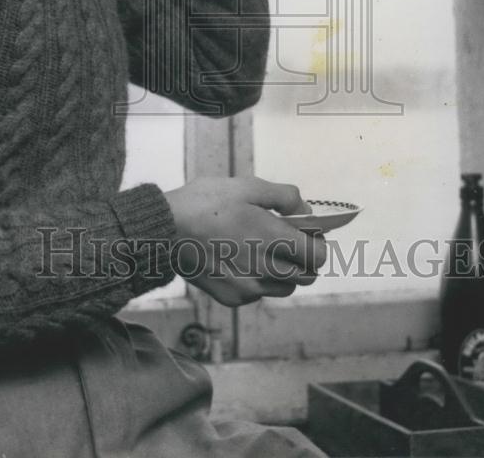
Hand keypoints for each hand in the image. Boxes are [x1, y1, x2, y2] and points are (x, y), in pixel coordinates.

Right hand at [163, 177, 325, 307]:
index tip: (307, 233)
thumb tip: (305, 211)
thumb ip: (284, 197)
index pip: (319, 256)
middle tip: (287, 241)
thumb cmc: (205, 203)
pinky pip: (258, 294)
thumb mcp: (247, 186)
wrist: (165, 230)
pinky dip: (258, 281)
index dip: (318, 243)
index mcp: (272, 239)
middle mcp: (265, 269)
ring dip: (283, 272)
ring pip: (284, 288)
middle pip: (306, 276)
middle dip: (303, 259)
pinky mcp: (232, 298)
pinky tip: (239, 260)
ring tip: (262, 251)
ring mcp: (249, 288)